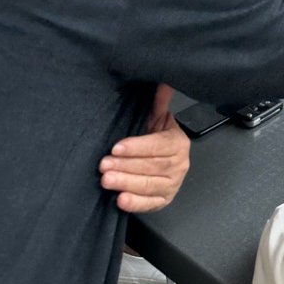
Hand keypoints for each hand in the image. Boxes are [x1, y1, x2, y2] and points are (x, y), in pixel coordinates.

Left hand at [99, 85, 189, 212]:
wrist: (163, 162)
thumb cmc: (156, 139)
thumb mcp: (158, 118)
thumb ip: (159, 101)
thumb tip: (163, 79)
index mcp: (178, 143)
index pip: (157, 145)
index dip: (137, 147)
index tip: (116, 147)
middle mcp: (179, 164)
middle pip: (151, 166)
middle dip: (126, 166)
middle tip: (104, 165)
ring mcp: (172, 185)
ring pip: (149, 185)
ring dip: (126, 183)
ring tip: (107, 180)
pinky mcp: (163, 201)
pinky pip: (149, 204)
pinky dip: (135, 203)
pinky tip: (121, 200)